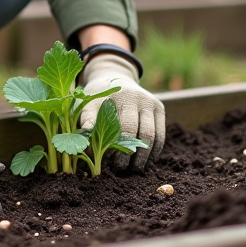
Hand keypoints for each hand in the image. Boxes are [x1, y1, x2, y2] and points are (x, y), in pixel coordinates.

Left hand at [78, 54, 164, 171]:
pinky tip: (145, 161)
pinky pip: (161, 135)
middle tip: (120, 168)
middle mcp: (139, 98)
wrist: (114, 77)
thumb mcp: (87, 104)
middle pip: (141, 134)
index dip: (116, 148)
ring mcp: (151, 103)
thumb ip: (86, 121)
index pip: (123, 129)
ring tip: (133, 169)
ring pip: (153, 136)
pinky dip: (154, 151)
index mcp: (120, 96)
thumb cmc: (97, 96)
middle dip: (131, 154)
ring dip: (144, 156)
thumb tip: (85, 144)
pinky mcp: (160, 108)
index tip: (107, 162)